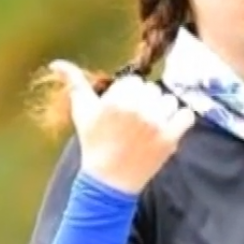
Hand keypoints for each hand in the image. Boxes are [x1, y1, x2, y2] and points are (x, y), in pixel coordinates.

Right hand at [53, 60, 194, 193]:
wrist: (109, 181)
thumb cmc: (94, 143)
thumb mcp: (81, 111)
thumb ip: (74, 82)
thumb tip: (56, 63)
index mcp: (116, 100)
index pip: (134, 82)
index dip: (128, 96)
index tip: (122, 113)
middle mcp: (137, 110)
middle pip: (152, 90)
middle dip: (145, 103)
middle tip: (134, 123)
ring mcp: (155, 125)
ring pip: (169, 101)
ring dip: (163, 112)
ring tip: (149, 128)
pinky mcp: (170, 139)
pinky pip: (186, 115)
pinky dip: (180, 121)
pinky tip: (167, 130)